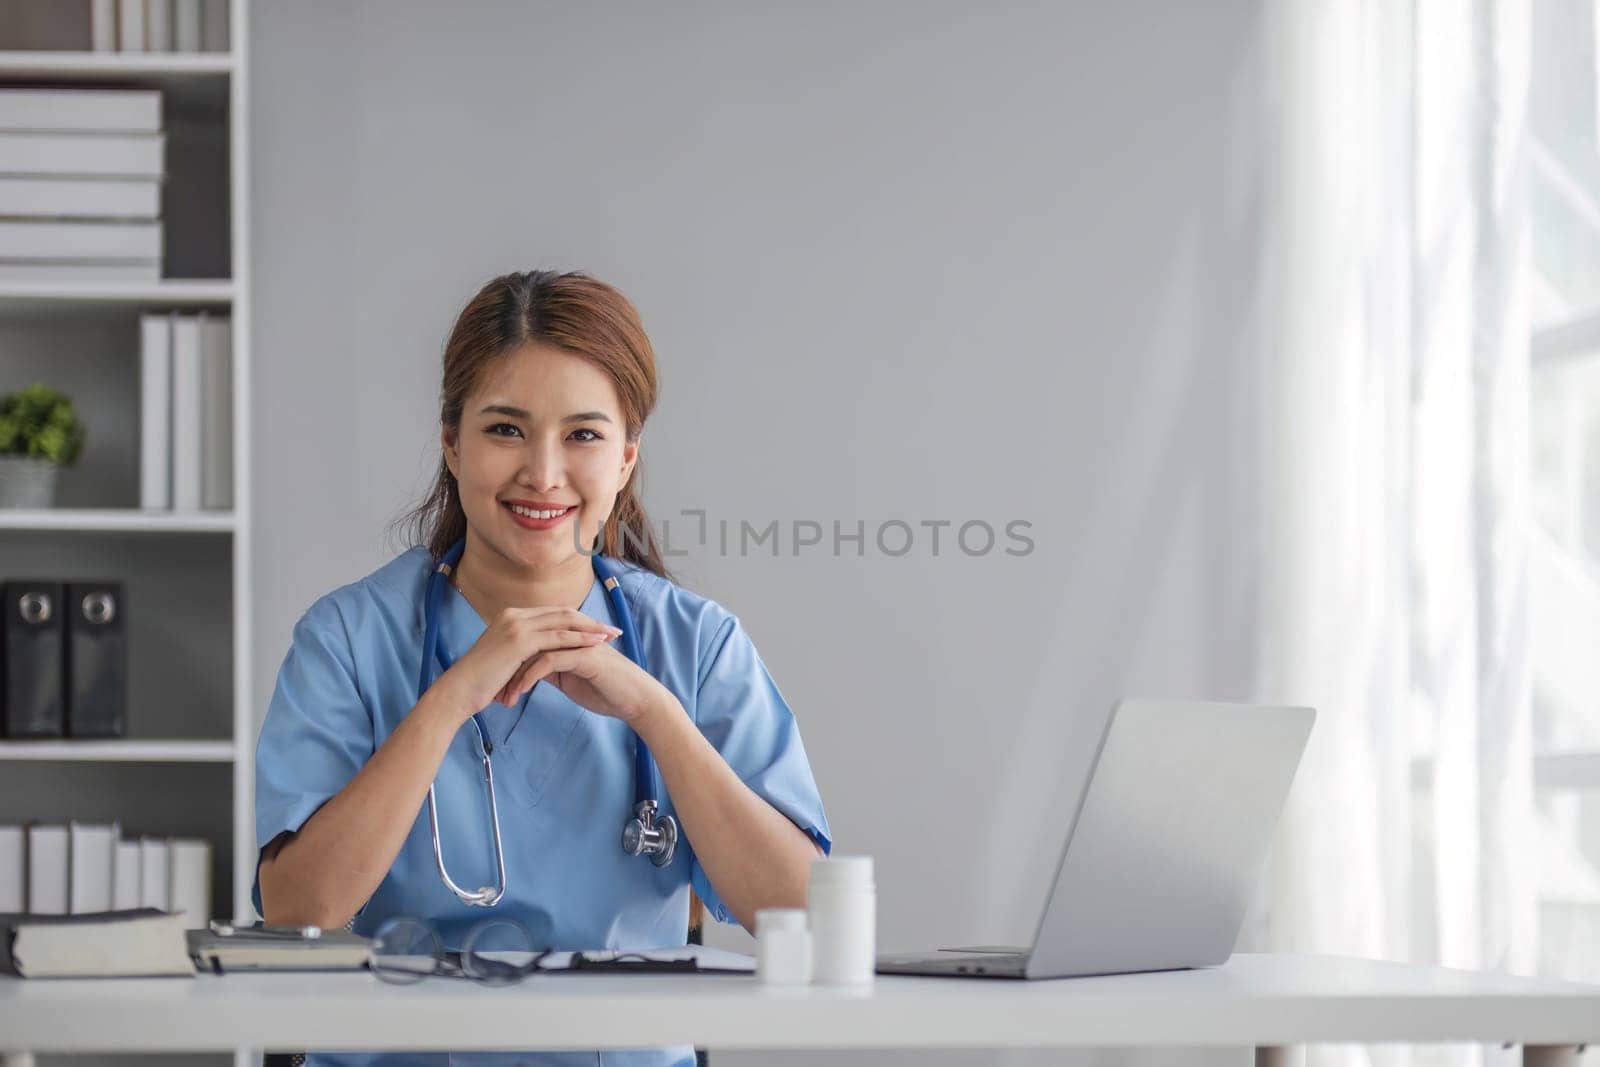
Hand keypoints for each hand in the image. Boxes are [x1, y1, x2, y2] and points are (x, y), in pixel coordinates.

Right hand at [432, 606, 620, 720]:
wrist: (458, 692)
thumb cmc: (480, 683)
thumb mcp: (506, 661)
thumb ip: (524, 654)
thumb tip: (542, 660)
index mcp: (511, 617)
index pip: (553, 614)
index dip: (578, 621)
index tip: (600, 630)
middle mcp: (514, 615)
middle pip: (562, 613)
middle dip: (591, 621)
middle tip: (614, 630)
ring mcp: (517, 625)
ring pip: (563, 622)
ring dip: (591, 629)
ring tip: (612, 637)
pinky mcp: (520, 640)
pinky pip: (557, 637)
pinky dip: (579, 640)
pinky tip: (596, 645)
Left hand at [499, 638, 677, 727]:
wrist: (637, 701)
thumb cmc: (607, 691)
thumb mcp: (570, 679)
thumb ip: (551, 669)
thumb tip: (528, 670)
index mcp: (567, 639)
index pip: (530, 642)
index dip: (510, 662)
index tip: (494, 685)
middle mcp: (571, 636)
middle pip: (528, 642)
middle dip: (507, 668)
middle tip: (491, 690)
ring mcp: (579, 643)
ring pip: (535, 650)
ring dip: (515, 675)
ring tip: (504, 697)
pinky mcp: (585, 656)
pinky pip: (549, 661)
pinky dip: (530, 676)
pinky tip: (520, 692)